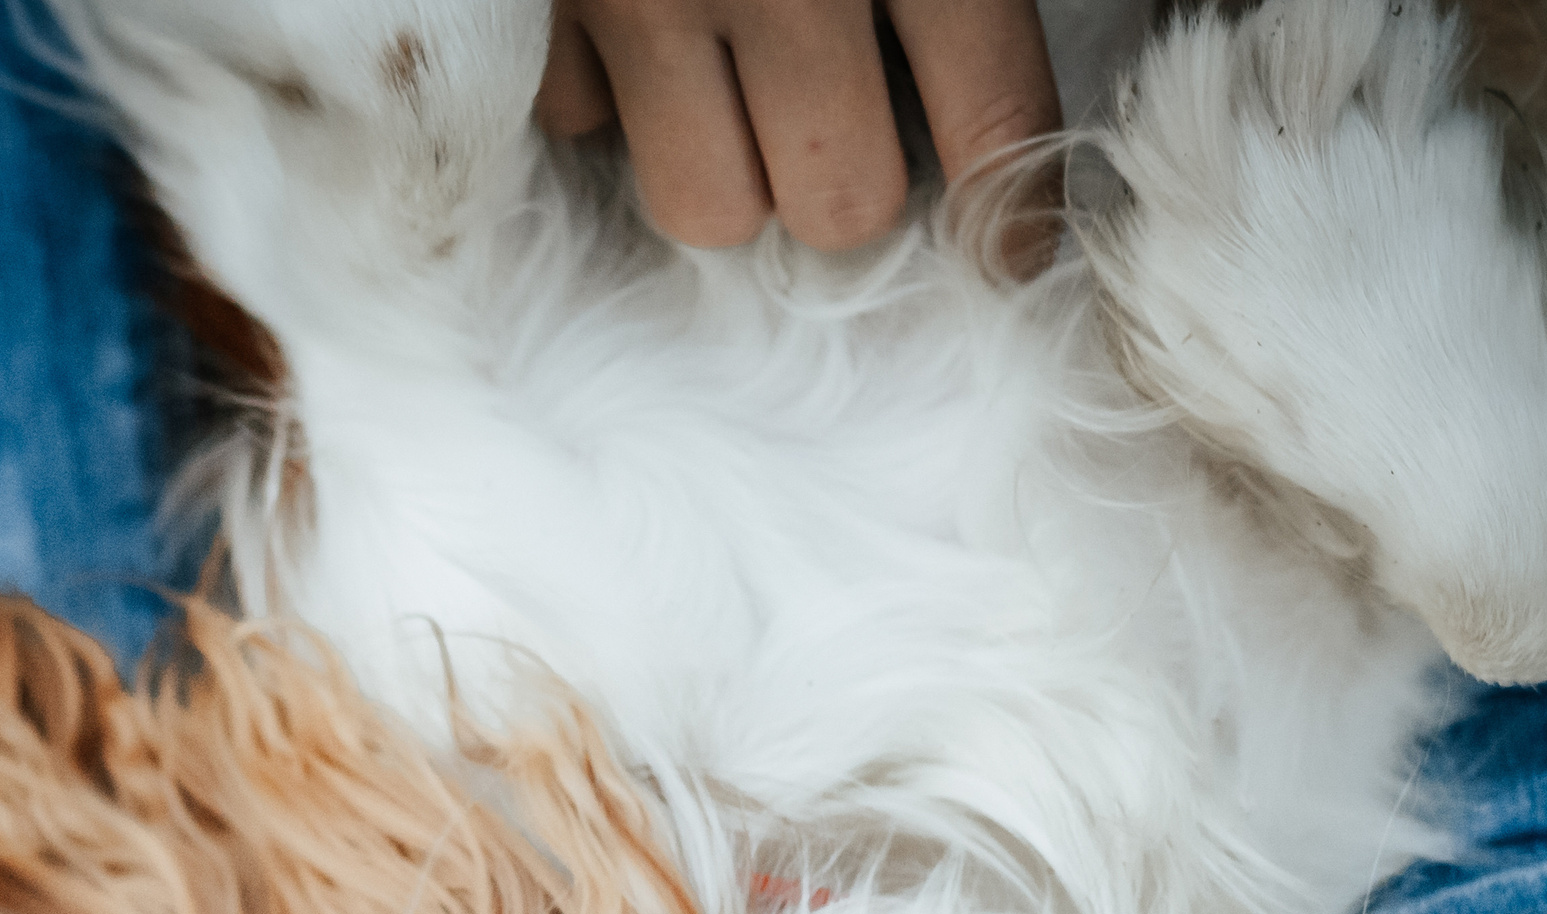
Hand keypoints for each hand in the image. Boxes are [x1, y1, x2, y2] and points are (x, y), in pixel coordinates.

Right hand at [536, 0, 1060, 254]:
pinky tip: (630, 40)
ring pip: (710, 208)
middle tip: (833, 130)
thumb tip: (991, 157)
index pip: (991, 118)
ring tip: (727, 98)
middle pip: (838, 206)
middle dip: (841, 187)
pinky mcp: (538, 6)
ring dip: (727, 175)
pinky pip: (581, 125)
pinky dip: (607, 102)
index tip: (1007, 256)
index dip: (1008, 213)